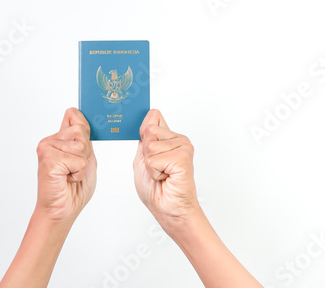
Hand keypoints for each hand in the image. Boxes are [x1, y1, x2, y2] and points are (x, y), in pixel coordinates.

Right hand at [36, 107, 96, 222]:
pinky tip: (66, 179)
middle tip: (74, 167)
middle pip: (81, 130)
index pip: (73, 115)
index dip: (83, 127)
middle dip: (85, 152)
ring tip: (70, 174)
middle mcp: (50, 140)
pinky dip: (77, 173)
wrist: (63, 209)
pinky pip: (78, 160)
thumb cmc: (74, 187)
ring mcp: (47, 148)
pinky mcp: (48, 159)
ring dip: (81, 164)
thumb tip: (78, 116)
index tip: (82, 147)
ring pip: (81, 145)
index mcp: (59, 138)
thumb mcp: (86, 157)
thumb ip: (84, 138)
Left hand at [133, 109, 198, 233]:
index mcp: (169, 138)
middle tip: (156, 168)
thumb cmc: (157, 189)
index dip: (143, 131)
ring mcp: (183, 146)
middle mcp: (178, 139)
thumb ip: (143, 140)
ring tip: (162, 174)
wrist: (168, 209)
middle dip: (145, 153)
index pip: (153, 116)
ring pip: (150, 146)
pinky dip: (155, 172)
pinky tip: (166, 177)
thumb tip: (144, 122)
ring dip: (150, 165)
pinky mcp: (183, 157)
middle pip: (148, 130)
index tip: (146, 149)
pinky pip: (154, 159)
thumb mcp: (142, 159)